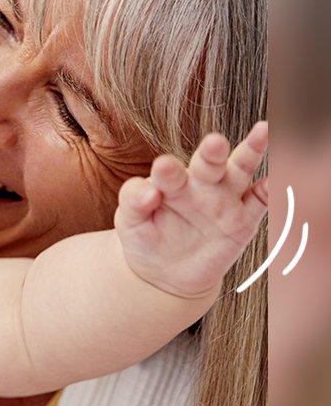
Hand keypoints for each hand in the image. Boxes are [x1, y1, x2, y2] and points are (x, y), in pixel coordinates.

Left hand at [115, 121, 268, 297]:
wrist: (164, 273)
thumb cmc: (143, 239)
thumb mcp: (130, 222)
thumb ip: (133, 201)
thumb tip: (148, 192)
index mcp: (168, 182)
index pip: (168, 172)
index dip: (166, 170)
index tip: (162, 169)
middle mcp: (199, 184)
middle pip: (208, 163)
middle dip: (212, 152)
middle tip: (214, 142)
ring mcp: (224, 198)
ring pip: (240, 170)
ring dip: (250, 152)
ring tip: (262, 131)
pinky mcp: (244, 219)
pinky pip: (260, 201)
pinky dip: (271, 190)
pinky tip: (276, 179)